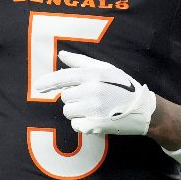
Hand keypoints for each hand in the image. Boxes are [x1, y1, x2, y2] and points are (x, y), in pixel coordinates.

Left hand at [33, 50, 156, 135]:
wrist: (143, 110)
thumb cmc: (122, 86)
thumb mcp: (105, 68)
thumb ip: (80, 61)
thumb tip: (61, 54)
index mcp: (93, 75)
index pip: (64, 77)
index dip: (48, 82)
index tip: (37, 87)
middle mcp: (92, 91)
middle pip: (65, 97)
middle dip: (73, 98)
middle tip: (90, 98)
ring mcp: (93, 109)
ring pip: (68, 112)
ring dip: (76, 111)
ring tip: (93, 108)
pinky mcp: (95, 125)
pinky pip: (75, 125)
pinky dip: (81, 123)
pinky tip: (95, 118)